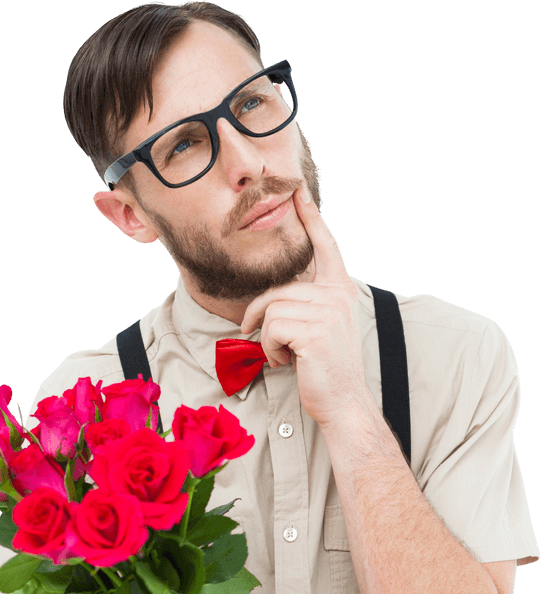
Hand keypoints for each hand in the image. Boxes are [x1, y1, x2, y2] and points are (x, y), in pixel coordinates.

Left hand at [240, 188, 367, 428]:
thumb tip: (274, 296)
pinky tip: (285, 362)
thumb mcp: (319, 327)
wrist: (342, 402)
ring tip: (282, 355)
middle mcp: (337, 295)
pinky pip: (272, 327)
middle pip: (279, 289)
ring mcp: (328, 312)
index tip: (298, 192)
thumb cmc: (324, 368)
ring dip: (266, 337)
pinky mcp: (315, 332)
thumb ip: (306, 303)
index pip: (325, 246)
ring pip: (273, 308)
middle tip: (251, 335)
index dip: (311, 218)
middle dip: (258, 314)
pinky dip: (269, 349)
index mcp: (340, 290)